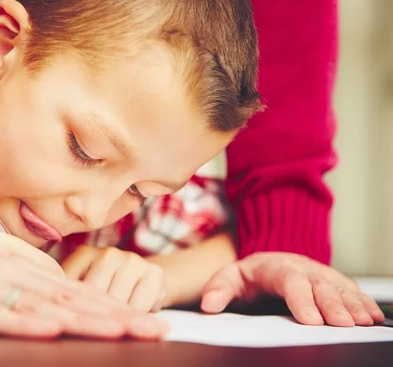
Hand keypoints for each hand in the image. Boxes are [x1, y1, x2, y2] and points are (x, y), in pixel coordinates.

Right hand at [0, 233, 167, 339]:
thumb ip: (30, 268)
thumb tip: (65, 286)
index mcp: (19, 261)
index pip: (74, 288)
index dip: (112, 304)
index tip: (147, 317)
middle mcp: (7, 270)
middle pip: (68, 297)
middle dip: (114, 315)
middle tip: (154, 327)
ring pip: (40, 307)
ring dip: (83, 320)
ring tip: (121, 331)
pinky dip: (25, 323)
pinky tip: (53, 330)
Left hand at [200, 252, 384, 326]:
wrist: (270, 258)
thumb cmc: (250, 274)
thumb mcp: (229, 278)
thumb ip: (218, 289)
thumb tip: (208, 305)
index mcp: (275, 267)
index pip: (289, 280)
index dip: (300, 299)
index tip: (309, 319)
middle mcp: (302, 268)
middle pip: (319, 285)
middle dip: (332, 304)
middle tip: (341, 324)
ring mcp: (320, 274)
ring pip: (339, 287)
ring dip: (352, 304)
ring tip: (362, 321)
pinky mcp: (333, 282)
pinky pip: (351, 290)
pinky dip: (363, 302)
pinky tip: (373, 315)